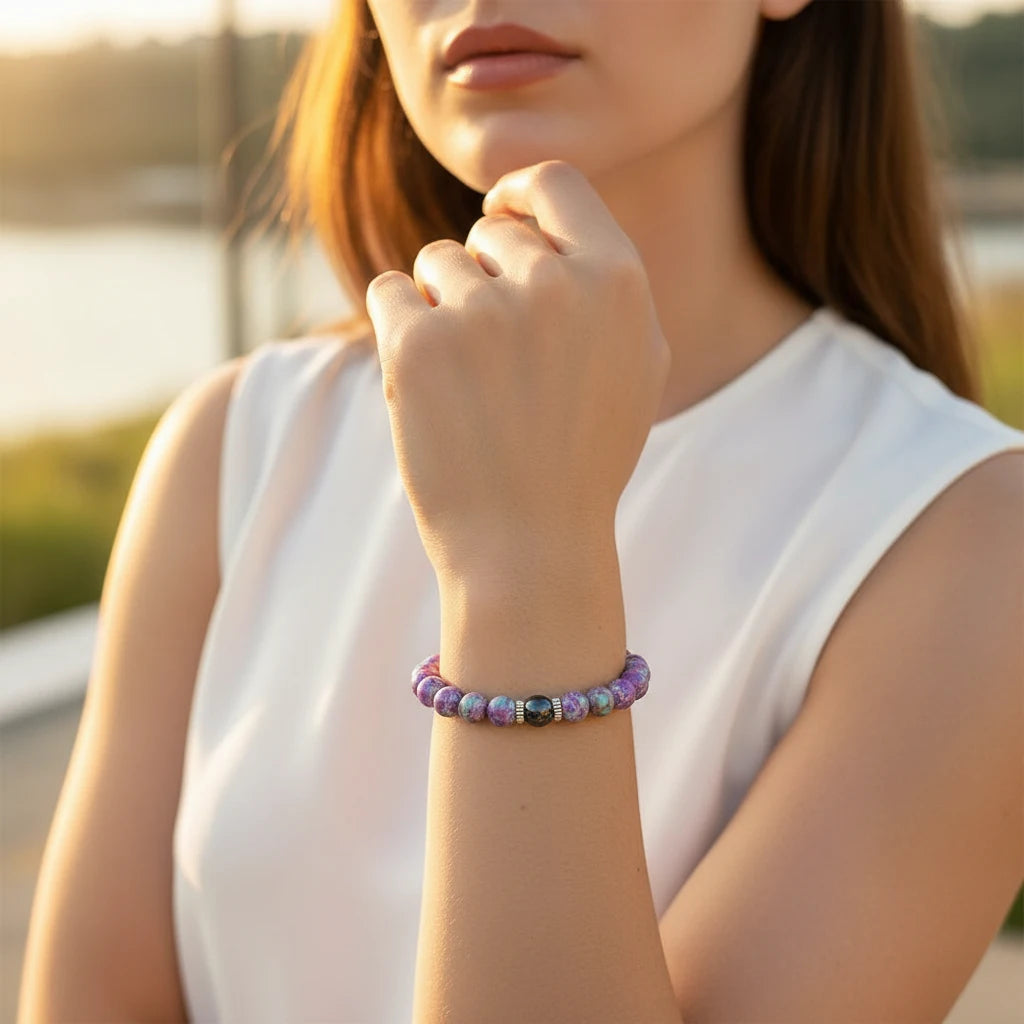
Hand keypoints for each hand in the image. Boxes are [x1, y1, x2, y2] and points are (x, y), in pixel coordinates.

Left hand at [365, 160, 670, 582]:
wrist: (528, 547)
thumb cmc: (582, 460)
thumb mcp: (635, 365)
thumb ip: (605, 282)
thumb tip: (540, 217)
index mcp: (617, 282)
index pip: (555, 184)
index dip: (519, 194)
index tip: (499, 213)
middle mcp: (554, 285)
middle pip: (487, 232)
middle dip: (481, 279)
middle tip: (494, 359)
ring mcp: (482, 313)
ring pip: (433, 263)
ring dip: (438, 308)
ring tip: (467, 386)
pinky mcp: (416, 346)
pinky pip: (387, 292)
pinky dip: (397, 329)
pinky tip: (424, 386)